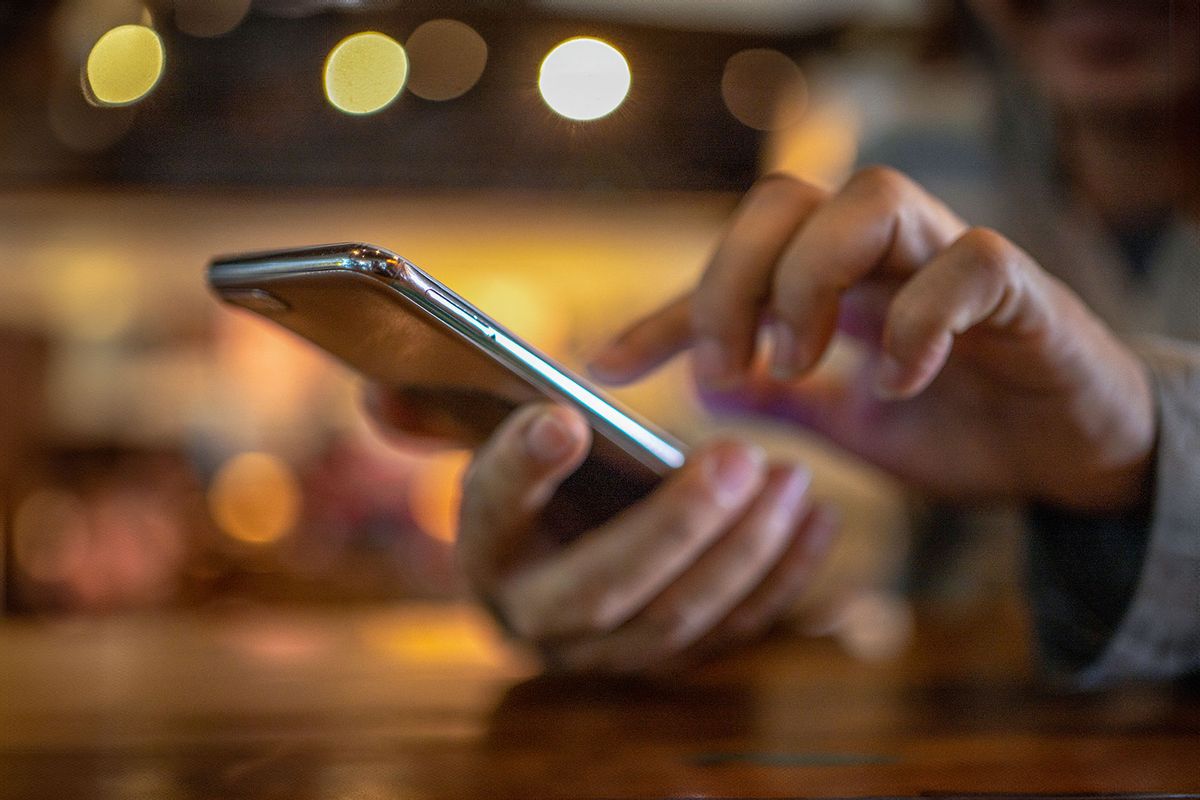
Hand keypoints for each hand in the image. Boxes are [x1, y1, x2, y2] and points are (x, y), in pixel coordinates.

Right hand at [368, 392, 836, 673]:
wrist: (567, 576)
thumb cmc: (536, 502)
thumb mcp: (490, 455)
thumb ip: (446, 421)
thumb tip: (380, 395)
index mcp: (488, 554)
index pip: (493, 510)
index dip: (523, 466)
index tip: (564, 415)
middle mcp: (541, 620)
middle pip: (608, 586)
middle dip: (678, 527)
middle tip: (738, 459)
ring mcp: (611, 654)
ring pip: (681, 619)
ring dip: (744, 553)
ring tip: (789, 480)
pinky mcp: (671, 664)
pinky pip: (732, 635)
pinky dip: (781, 581)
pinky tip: (817, 521)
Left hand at [591, 168, 1155, 511]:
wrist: (1068, 456)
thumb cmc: (960, 426)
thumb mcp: (846, 425)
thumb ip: (781, 400)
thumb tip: (703, 387)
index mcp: (834, 280)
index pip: (731, 265)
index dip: (663, 313)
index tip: (606, 367)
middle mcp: (885, 250)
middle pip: (784, 198)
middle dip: (734, 282)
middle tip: (726, 370)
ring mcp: (951, 257)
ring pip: (868, 198)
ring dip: (810, 284)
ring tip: (796, 366)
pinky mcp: (1020, 287)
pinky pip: (966, 264)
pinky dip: (917, 323)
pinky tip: (897, 384)